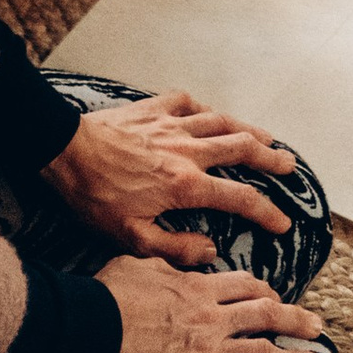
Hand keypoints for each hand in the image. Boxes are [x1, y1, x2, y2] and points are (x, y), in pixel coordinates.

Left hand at [43, 87, 292, 262]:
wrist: (63, 151)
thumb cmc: (93, 197)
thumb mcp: (130, 238)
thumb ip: (175, 248)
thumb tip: (210, 251)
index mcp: (185, 185)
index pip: (239, 198)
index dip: (267, 212)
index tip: (283, 223)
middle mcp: (187, 150)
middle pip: (242, 148)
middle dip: (270, 159)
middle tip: (289, 166)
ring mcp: (172, 125)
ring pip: (222, 122)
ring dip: (248, 129)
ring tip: (266, 137)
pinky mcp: (153, 108)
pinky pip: (188, 102)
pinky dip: (205, 108)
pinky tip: (211, 113)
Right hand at [96, 253, 323, 352]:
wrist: (91, 326)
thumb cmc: (108, 294)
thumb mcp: (140, 263)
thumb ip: (168, 262)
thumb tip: (180, 263)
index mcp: (198, 287)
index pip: (243, 286)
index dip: (263, 291)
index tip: (275, 296)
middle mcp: (211, 316)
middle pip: (265, 314)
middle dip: (295, 319)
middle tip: (317, 326)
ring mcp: (207, 349)